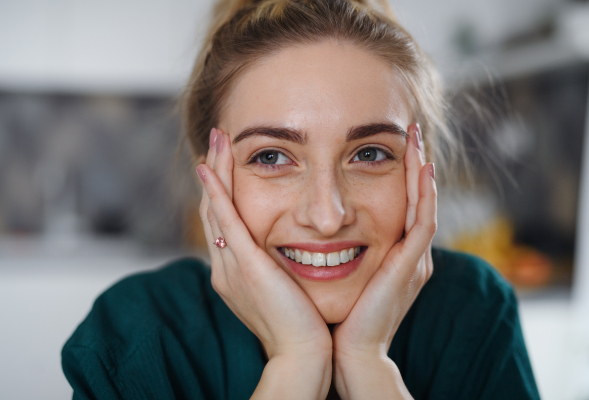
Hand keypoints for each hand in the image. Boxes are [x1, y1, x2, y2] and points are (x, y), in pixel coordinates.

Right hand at [196, 129, 331, 398]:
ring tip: (217, 140)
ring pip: (217, 209)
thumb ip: (275, 267)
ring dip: (216, 172)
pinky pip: (226, 222)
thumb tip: (287, 248)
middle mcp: (225, 266)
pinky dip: (216, 193)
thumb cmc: (301, 324)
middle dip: (215, 173)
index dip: (221, 190)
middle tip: (216, 140)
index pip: (224, 222)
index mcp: (234, 272)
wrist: (302, 353)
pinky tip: (209, 168)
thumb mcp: (283, 289)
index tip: (225, 162)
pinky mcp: (245, 266)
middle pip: (214, 210)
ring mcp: (231, 266)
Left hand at [331, 124, 435, 398]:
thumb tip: (311, 226)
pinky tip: (422, 169)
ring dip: (421, 171)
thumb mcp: (340, 272)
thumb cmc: (337, 313)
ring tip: (417, 139)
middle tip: (412, 132)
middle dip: (416, 165)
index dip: (401, 176)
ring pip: (425, 205)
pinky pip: (423, 223)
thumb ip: (338, 248)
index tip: (392, 146)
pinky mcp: (409, 267)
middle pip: (418, 200)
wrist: (347, 350)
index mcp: (394, 255)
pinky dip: (425, 196)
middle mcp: (409, 254)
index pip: (402, 206)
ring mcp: (413, 260)